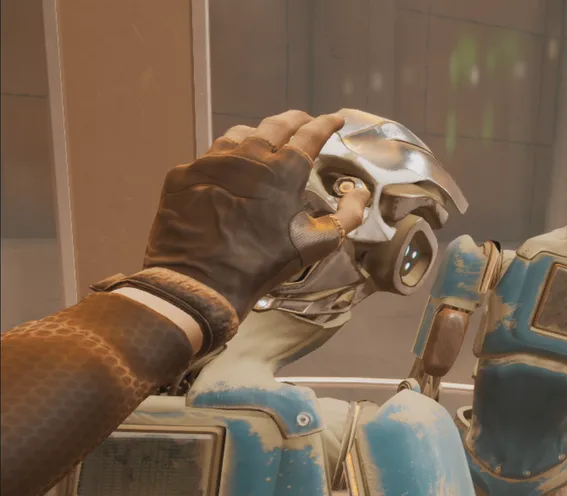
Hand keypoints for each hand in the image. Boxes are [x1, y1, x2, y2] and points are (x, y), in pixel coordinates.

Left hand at [143, 110, 369, 317]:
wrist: (199, 282)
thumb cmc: (264, 263)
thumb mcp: (317, 245)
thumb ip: (347, 216)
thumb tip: (359, 193)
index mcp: (284, 170)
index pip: (311, 134)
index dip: (327, 124)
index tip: (335, 119)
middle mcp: (248, 155)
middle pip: (275, 124)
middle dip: (294, 120)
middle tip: (303, 122)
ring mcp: (211, 161)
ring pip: (239, 134)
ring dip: (258, 134)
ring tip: (264, 143)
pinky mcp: (184, 174)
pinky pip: (209, 157)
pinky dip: (226, 160)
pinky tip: (228, 172)